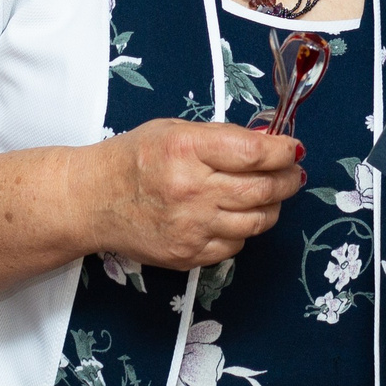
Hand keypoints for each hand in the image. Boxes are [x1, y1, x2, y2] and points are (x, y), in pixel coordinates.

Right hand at [79, 118, 304, 270]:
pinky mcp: (189, 255)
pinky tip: (235, 215)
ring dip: (273, 206)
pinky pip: (236, 244)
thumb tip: (269, 142)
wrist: (92, 200)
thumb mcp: (175, 131)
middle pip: (264, 189)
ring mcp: (191, 228)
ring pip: (258, 221)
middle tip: (293, 173)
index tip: (292, 149)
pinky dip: (244, 229)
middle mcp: (191, 191)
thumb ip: (223, 137)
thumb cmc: (133, 160)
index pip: (255, 153)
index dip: (283, 151)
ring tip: (271, 194)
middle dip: (288, 179)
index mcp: (187, 150)